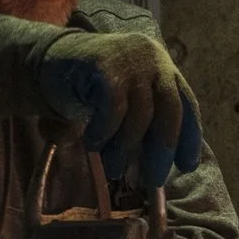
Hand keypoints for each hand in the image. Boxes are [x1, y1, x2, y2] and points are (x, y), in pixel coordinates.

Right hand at [36, 31, 204, 187]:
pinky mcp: (105, 63)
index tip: (186, 167)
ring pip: (141, 114)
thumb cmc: (90, 87)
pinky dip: (105, 132)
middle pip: (170, 110)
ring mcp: (129, 58)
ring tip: (113, 169)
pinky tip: (92, 143)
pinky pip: (113, 109)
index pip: (187, 103)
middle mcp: (153, 58)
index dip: (190, 137)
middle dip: (162, 150)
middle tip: (153, 180)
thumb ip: (143, 124)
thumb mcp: (126, 102)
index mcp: (163, 66)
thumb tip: (158, 166)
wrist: (48, 58)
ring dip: (126, 148)